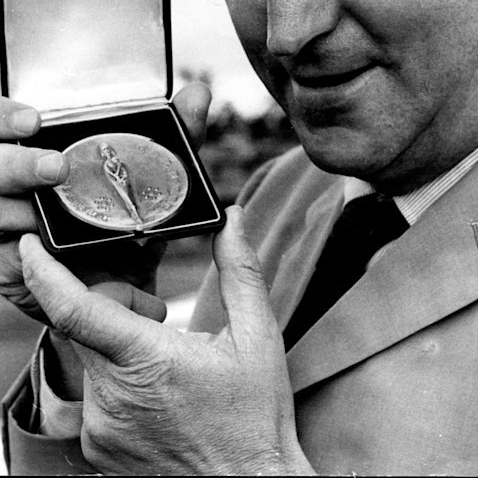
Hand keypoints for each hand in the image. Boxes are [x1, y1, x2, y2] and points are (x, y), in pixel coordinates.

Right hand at [0, 82, 210, 321]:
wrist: (126, 293)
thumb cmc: (130, 223)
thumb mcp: (153, 179)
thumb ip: (173, 136)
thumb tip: (198, 94)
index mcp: (41, 149)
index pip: (2, 120)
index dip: (7, 116)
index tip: (35, 120)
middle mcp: (15, 183)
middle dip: (16, 164)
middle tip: (56, 166)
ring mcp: (6, 221)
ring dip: (20, 209)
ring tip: (49, 211)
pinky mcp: (5, 264)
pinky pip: (3, 252)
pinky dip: (21, 250)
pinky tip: (38, 243)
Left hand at [20, 205, 313, 476]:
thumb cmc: (254, 416)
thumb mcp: (257, 334)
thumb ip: (239, 268)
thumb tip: (233, 219)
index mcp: (148, 361)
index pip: (75, 310)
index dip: (45, 272)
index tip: (32, 244)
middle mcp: (112, 398)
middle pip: (82, 323)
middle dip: (113, 304)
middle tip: (156, 317)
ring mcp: (100, 428)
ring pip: (87, 356)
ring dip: (115, 343)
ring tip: (163, 362)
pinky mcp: (97, 447)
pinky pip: (90, 392)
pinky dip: (114, 376)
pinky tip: (154, 390)